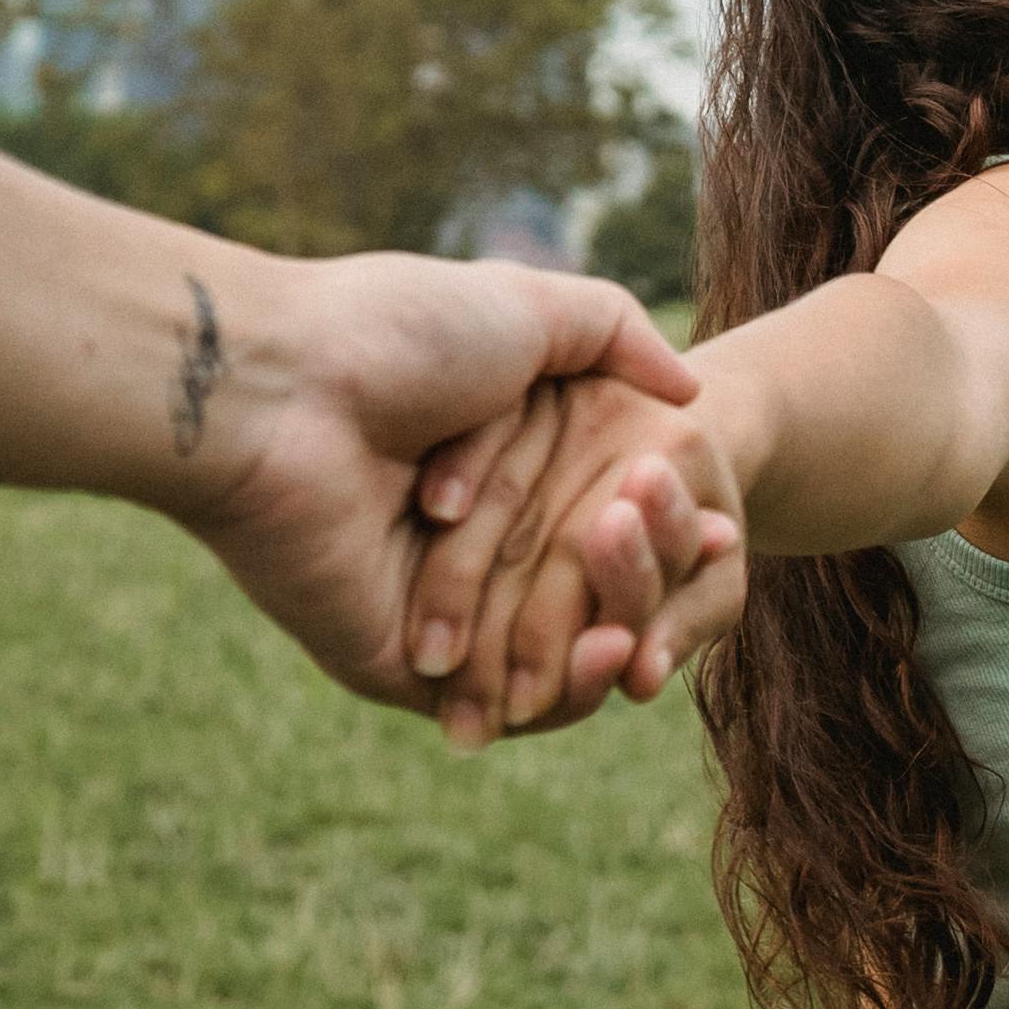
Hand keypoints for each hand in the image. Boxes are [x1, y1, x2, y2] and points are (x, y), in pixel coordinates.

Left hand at [181, 256, 706, 728]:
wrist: (280, 394)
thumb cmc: (395, 337)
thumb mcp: (528, 305)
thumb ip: (615, 334)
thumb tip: (687, 390)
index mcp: (481, 462)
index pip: (591, 515)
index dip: (661, 529)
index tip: (728, 527)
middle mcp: (454, 538)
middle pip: (576, 590)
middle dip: (648, 589)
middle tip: (718, 569)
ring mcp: (425, 608)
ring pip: (543, 657)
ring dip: (612, 646)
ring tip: (654, 625)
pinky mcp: (395, 665)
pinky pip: (492, 702)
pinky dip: (560, 697)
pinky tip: (609, 658)